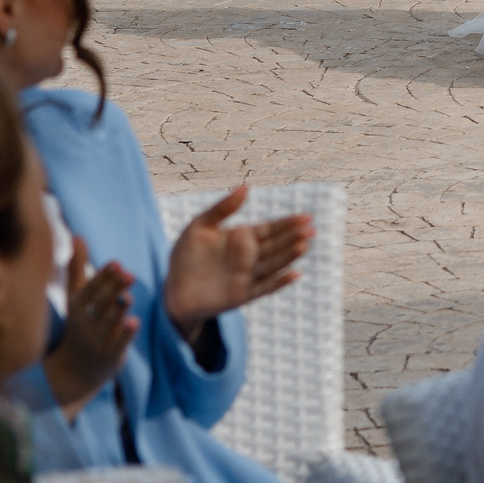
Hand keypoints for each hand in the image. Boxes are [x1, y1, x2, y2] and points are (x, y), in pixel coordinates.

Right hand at [44, 234, 137, 414]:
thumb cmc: (80, 322)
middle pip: (101, 303)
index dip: (103, 277)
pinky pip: (119, 342)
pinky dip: (125, 333)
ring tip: (127, 297)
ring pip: (109, 322)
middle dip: (113, 289)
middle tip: (128, 274)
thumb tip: (78, 235)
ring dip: (118, 310)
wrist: (75, 367)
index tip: (116, 263)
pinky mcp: (111, 353)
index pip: (90, 289)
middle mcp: (86, 321)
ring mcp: (98, 338)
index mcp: (78, 305)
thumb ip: (77, 266)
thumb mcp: (76, 296)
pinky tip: (134, 322)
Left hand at [165, 185, 309, 334]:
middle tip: (311, 229)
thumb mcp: (198, 226)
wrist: (173, 291)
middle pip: (276, 244)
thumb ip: (222, 208)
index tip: (306, 217)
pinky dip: (279, 282)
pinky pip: (264, 287)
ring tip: (304, 245)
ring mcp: (247, 276)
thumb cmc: (185, 257)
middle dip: (294, 237)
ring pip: (274, 264)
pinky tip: (294, 275)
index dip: (287, 223)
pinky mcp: (242, 295)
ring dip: (289, 256)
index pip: (270, 228)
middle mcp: (249, 256)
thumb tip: (246, 187)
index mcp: (241, 238)